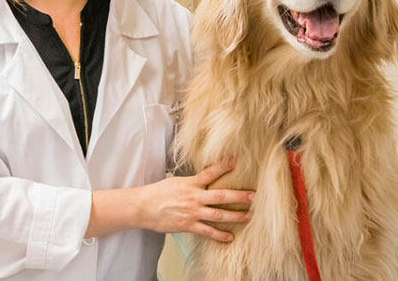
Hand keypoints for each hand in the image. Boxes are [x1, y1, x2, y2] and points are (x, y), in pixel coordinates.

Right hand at [136, 158, 254, 241]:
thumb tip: (205, 177)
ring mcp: (192, 212)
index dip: (224, 166)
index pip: (210, 172)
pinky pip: (207, 231)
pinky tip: (230, 237)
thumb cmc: (158, 193)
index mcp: (190, 183)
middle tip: (254, 196)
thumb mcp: (176, 181)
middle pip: (221, 195)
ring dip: (236, 216)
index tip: (236, 161)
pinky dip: (220, 235)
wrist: (143, 207)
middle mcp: (194, 197)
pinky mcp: (188, 225)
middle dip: (239, 196)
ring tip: (249, 216)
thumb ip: (192, 181)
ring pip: (219, 214)